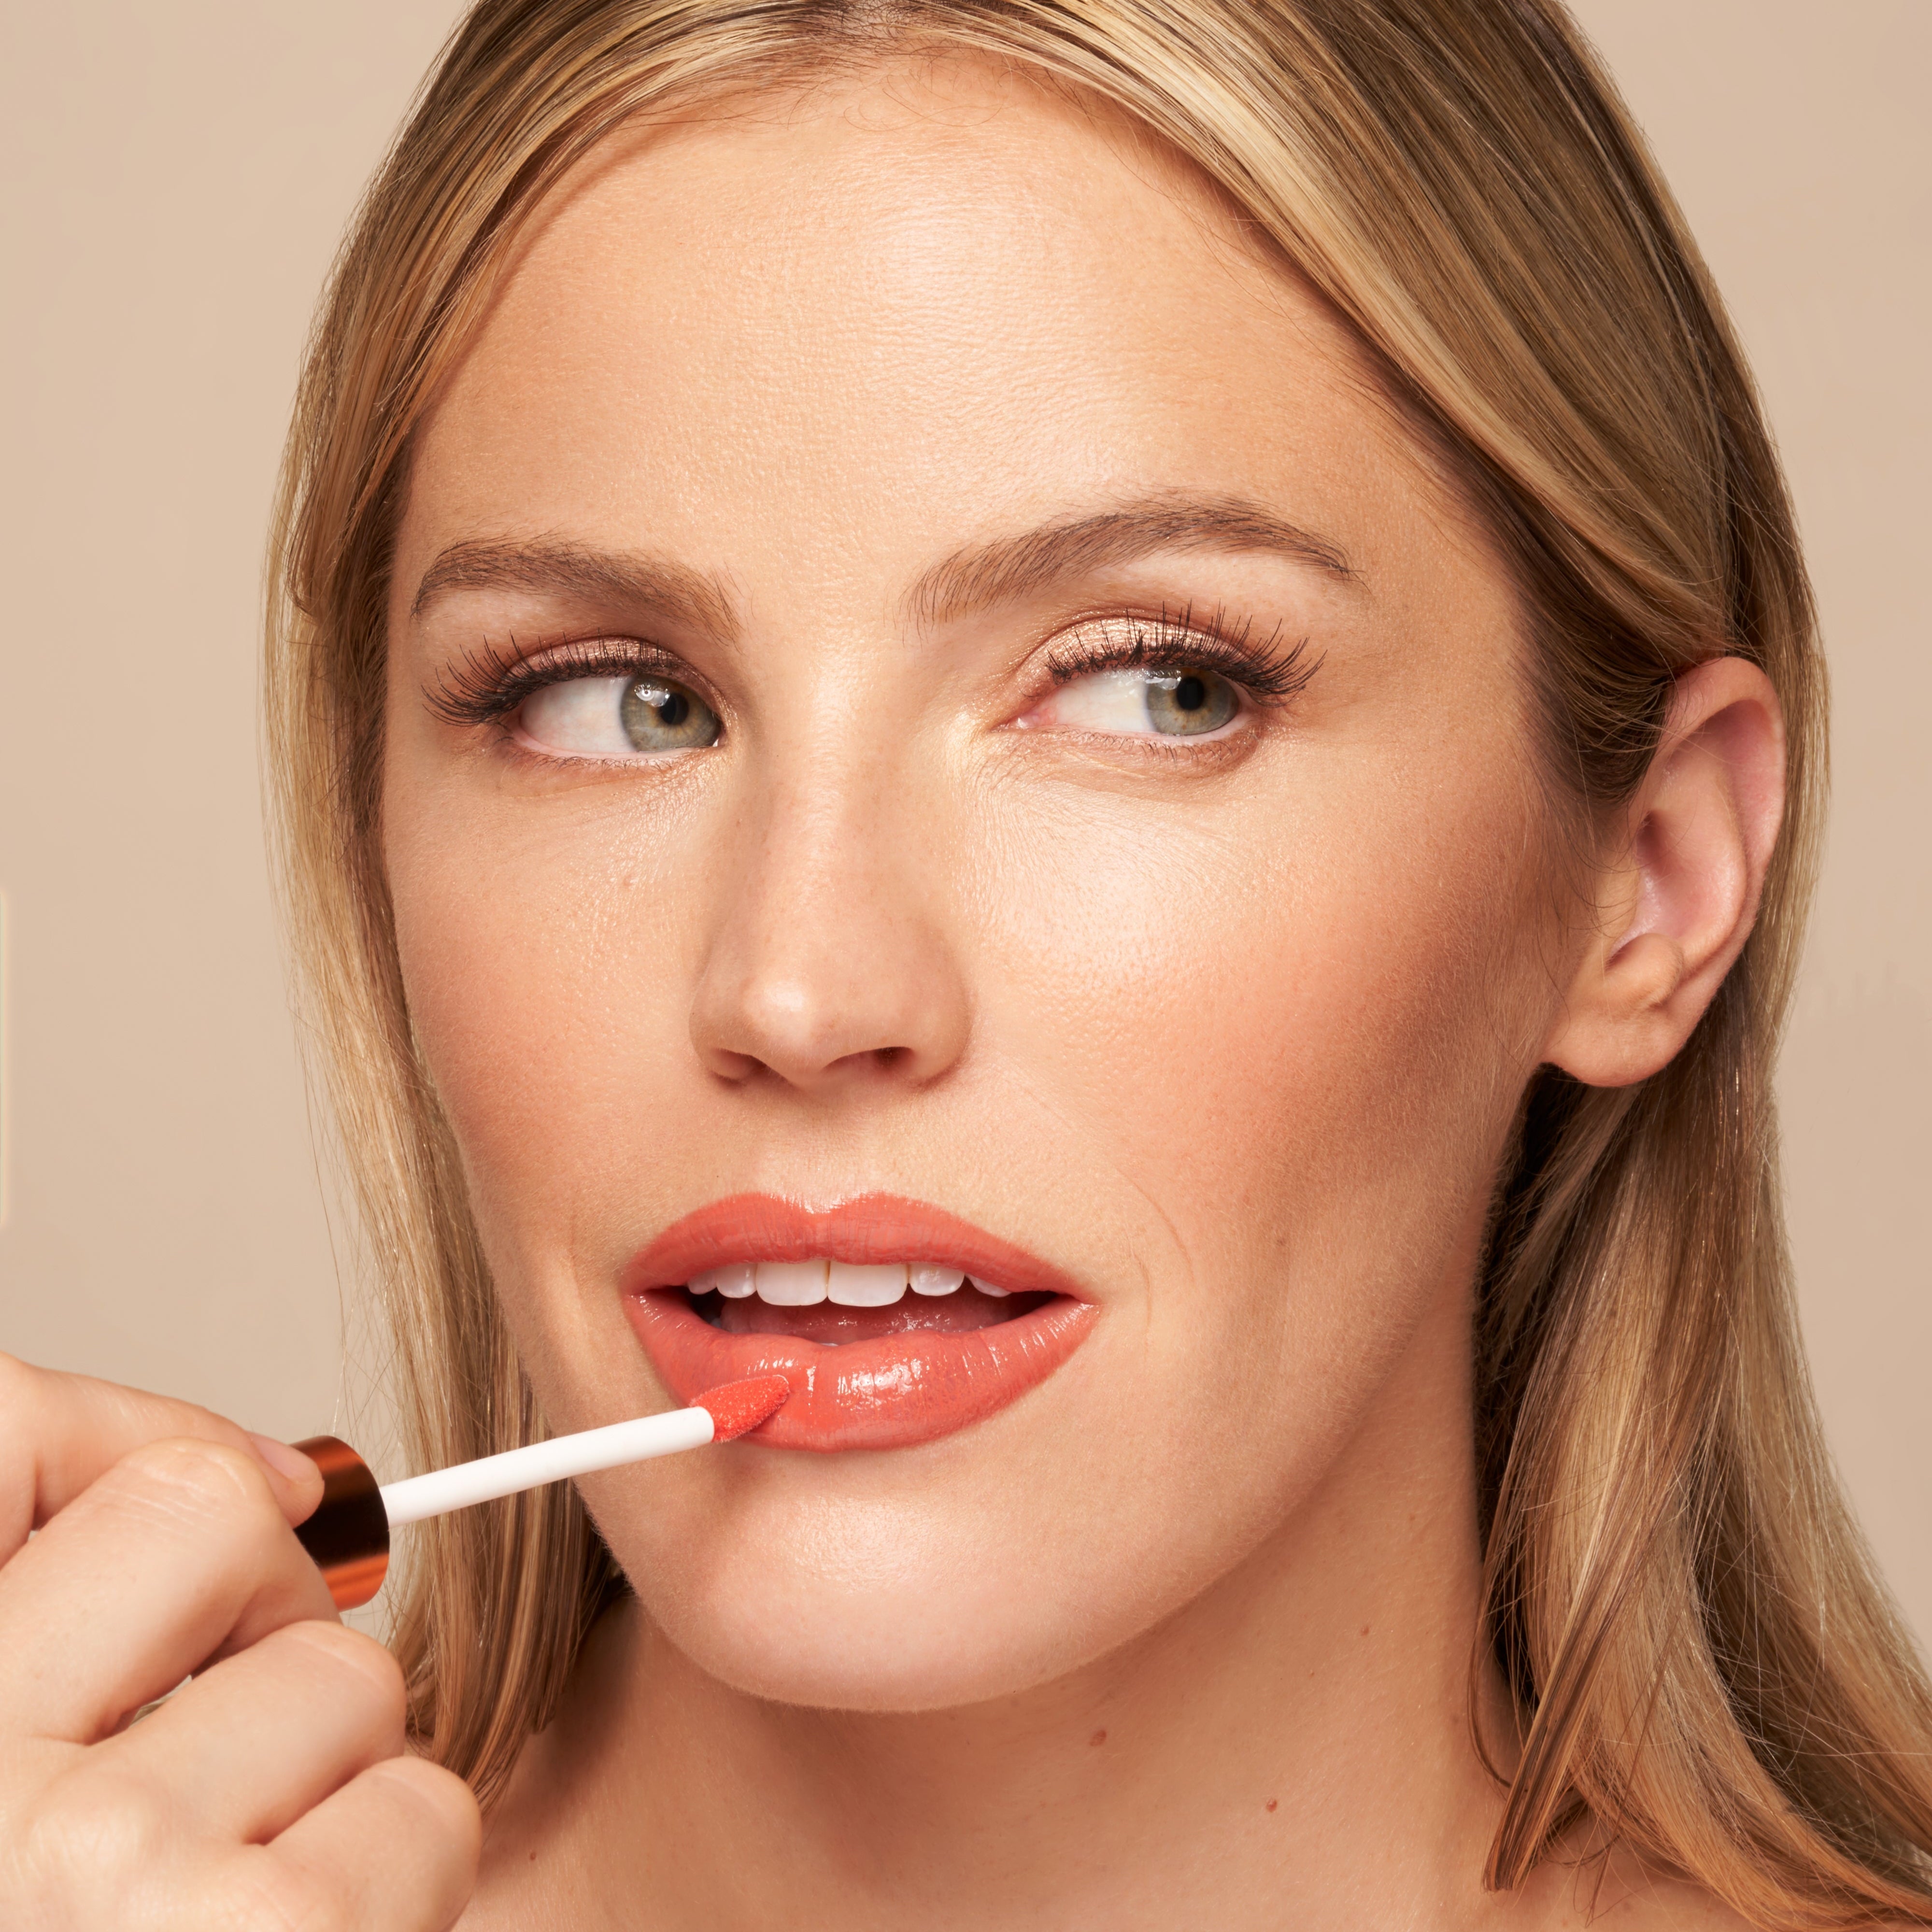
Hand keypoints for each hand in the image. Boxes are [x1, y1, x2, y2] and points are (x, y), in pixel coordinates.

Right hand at [0, 1355, 479, 1927]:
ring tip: (227, 1909)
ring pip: (346, 1678)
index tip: (215, 1510)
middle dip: (256, 1620)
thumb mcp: (12, 1784)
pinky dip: (395, 1884)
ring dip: (328, 1779)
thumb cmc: (66, 1927)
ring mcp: (94, 1873)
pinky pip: (421, 1814)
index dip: (127, 1442)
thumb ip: (70, 1616)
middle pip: (219, 1523)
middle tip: (199, 1764)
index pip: (9, 1425)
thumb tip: (277, 1482)